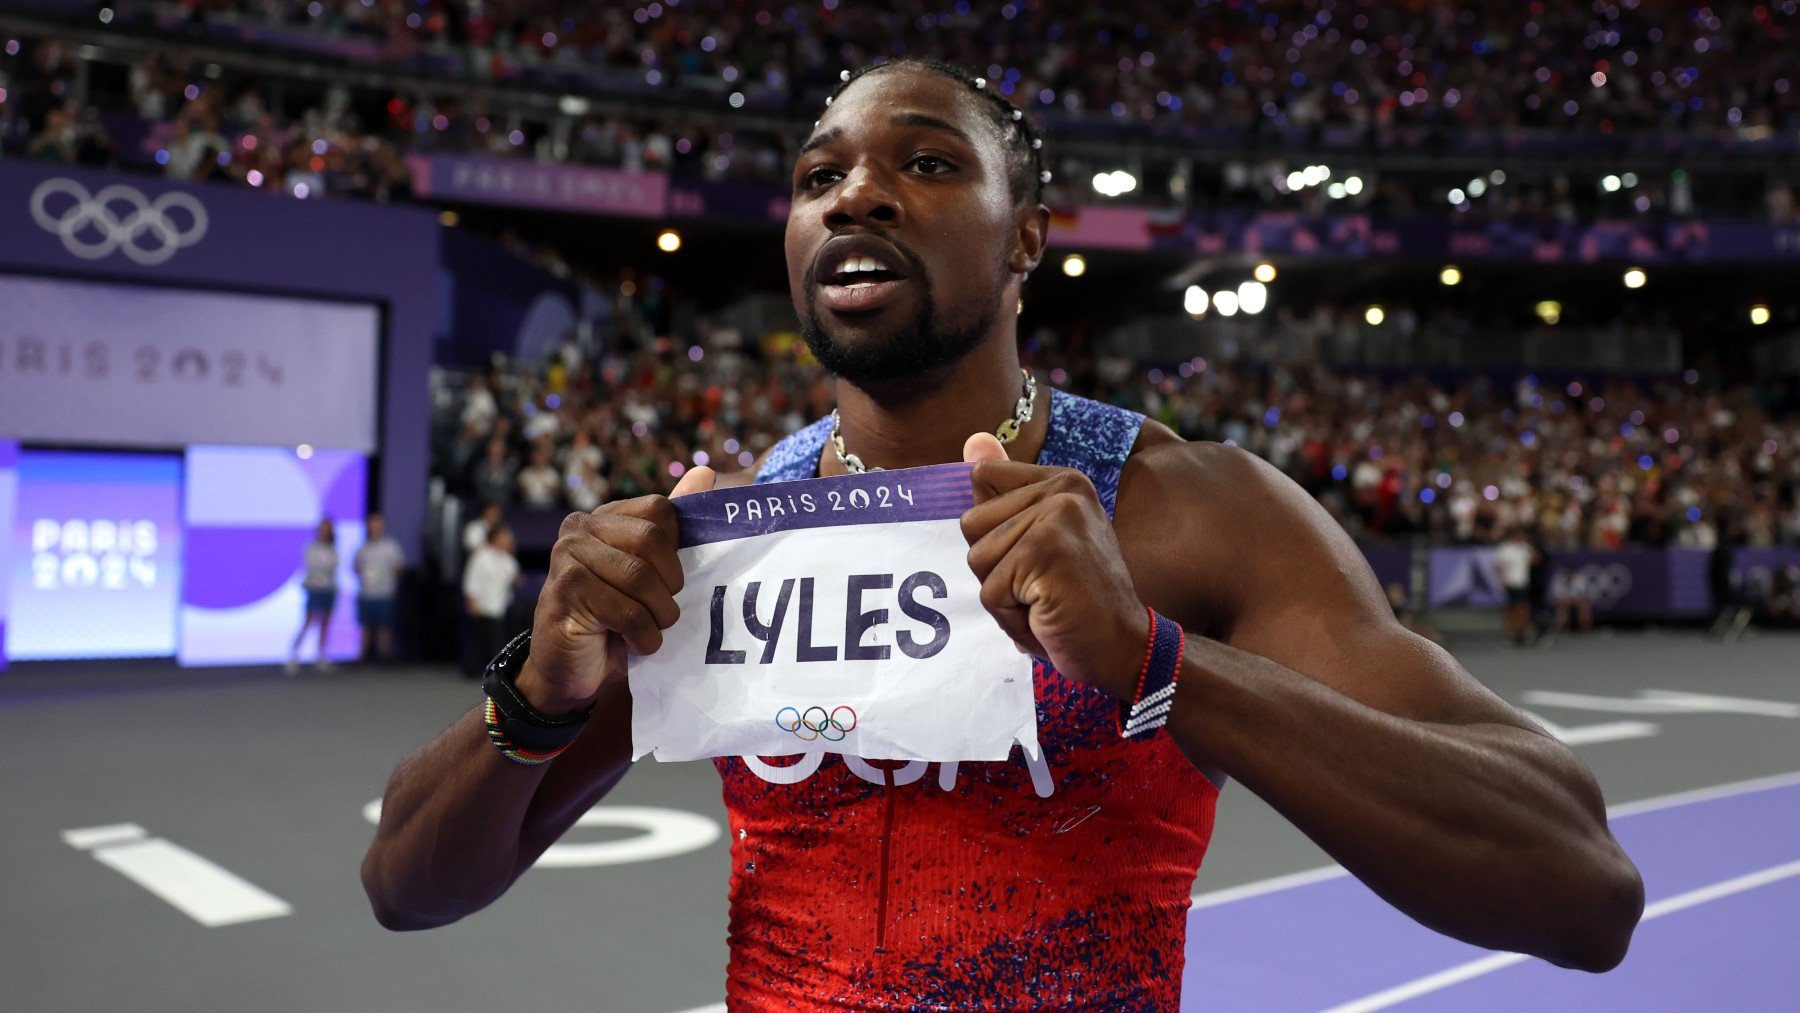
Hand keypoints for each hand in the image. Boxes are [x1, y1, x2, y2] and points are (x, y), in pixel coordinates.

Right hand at [514, 466, 715, 712]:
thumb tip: (705, 472)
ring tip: (649, 630)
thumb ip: (673, 529)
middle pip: (651, 539)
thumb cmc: (617, 621)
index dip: (675, 553)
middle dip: (668, 585)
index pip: (660, 511)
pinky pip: (625, 611)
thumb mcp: (651, 575)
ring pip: (639, 578)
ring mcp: (566, 556)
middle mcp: (580, 527)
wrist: (572, 671)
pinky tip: (633, 643)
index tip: (669, 583)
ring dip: (657, 616)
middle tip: (662, 611)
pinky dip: (643, 636)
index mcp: (605, 517)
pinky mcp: (563, 591)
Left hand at [960, 433, 1147, 700]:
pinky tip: (1049, 617)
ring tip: (1046, 601)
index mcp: (1063, 480)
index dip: (995, 533)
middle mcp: (1063, 489)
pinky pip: (991, 593)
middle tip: (1044, 585)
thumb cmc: (1078, 601)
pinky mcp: (1045, 553)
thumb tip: (972, 439)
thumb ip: (1005, 492)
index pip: (981, 480)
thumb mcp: (1041, 541)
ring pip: (977, 559)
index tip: (1039, 557)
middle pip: (971, 523)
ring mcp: (1056, 519)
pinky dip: (1012, 619)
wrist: (1125, 648)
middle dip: (995, 568)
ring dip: (1004, 596)